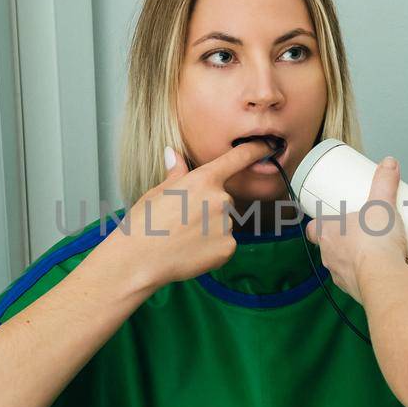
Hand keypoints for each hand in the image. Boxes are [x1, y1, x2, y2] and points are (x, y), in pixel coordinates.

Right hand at [120, 140, 270, 288]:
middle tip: (182, 221)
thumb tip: (174, 154)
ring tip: (183, 238)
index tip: (268, 146)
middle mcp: (220, 199)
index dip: (256, 150)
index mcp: (203, 180)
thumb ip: (176, 173)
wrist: (139, 260)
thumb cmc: (143, 224)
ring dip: (210, 228)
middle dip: (208, 207)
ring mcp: (226, 225)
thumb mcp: (158, 191)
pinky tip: (191, 251)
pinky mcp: (228, 248)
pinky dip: (212, 247)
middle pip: (224, 199)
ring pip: (224, 222)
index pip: (237, 159)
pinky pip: (225, 243)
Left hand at [305, 156, 407, 304]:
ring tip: (374, 250)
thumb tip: (388, 164)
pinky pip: (357, 282)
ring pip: (342, 265)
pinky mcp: (355, 291)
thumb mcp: (382, 204)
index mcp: (328, 233)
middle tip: (360, 231)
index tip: (333, 217)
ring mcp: (340, 276)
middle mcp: (329, 256)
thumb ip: (384, 183)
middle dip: (343, 239)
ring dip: (354, 259)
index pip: (314, 228)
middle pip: (329, 246)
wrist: (384, 279)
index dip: (322, 222)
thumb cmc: (374, 244)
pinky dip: (366, 276)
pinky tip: (381, 269)